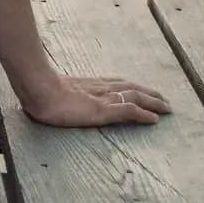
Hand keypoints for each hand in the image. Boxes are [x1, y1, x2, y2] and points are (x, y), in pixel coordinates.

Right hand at [16, 73, 170, 126]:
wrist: (37, 90)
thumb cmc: (36, 90)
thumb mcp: (48, 90)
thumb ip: (54, 91)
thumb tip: (46, 94)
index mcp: (86, 84)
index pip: (115, 83)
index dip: (130, 87)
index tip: (142, 90)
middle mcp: (98, 88)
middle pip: (129, 87)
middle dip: (148, 93)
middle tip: (164, 99)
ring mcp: (101, 98)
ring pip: (134, 96)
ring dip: (153, 101)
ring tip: (167, 107)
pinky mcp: (104, 110)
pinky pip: (129, 110)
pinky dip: (144, 113)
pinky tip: (155, 119)